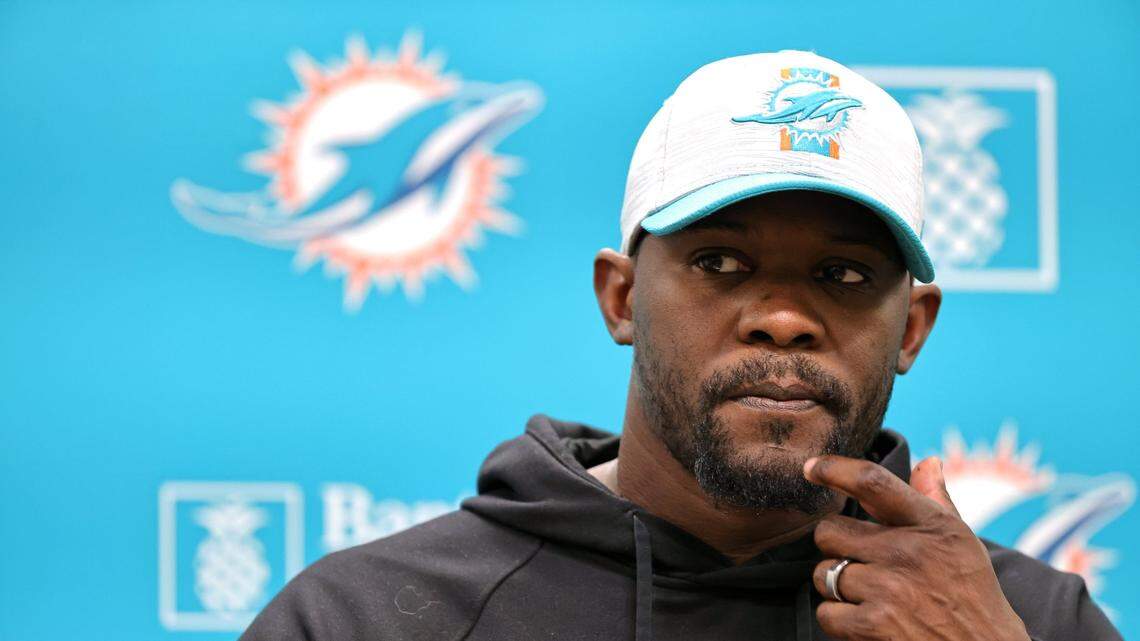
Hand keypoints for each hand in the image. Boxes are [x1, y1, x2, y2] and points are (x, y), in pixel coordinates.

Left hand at [803, 455, 1030, 640]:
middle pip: (829, 531)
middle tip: (860, 560)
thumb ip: (937, 501)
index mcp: (929, 525)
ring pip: (824, 573)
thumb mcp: (962, 542)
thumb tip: (928, 462)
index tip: (812, 467)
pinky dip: (839, 619)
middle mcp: (906, 552)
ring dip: (838, 586)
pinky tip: (865, 619)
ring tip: (869, 594)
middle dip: (836, 546)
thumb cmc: (971, 594)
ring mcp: (888, 589)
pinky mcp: (874, 625)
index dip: (835, 469)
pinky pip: (826, 612)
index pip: (872, 482)